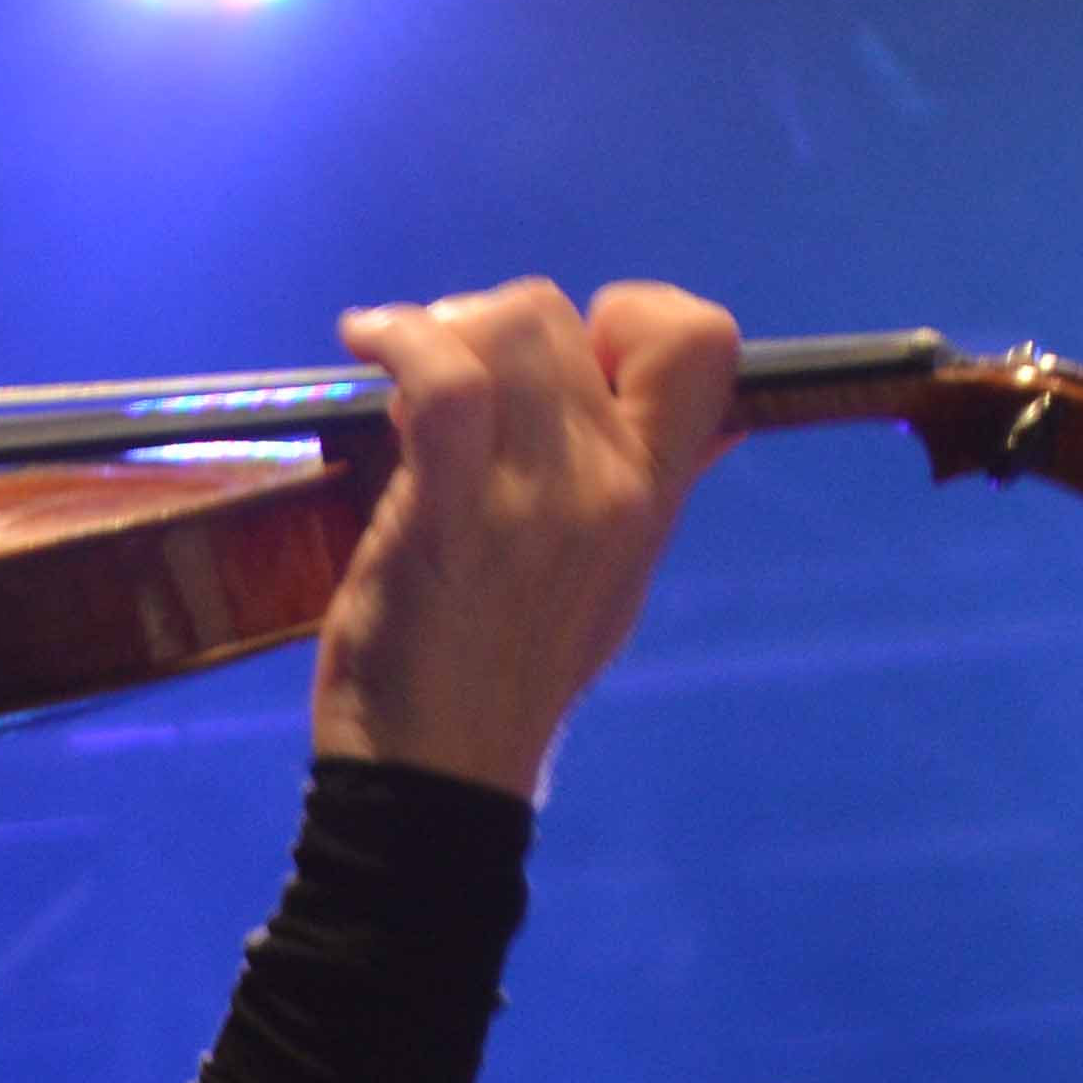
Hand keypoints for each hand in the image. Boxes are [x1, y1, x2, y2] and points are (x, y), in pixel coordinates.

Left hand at [306, 277, 741, 797]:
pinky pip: (442, 378)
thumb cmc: (511, 670)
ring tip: (402, 385)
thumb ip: (650, 490)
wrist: (442, 766)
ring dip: (440, 333)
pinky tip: (365, 340)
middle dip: (492, 327)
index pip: (705, 342)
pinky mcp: (452, 507)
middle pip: (564, 317)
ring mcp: (535, 494)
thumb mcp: (612, 578)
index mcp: (654, 494)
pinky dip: (397, 338)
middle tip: (448, 383)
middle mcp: (610, 483)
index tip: (575, 354)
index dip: (633, 316)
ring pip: (505, 328)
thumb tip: (717, 421)